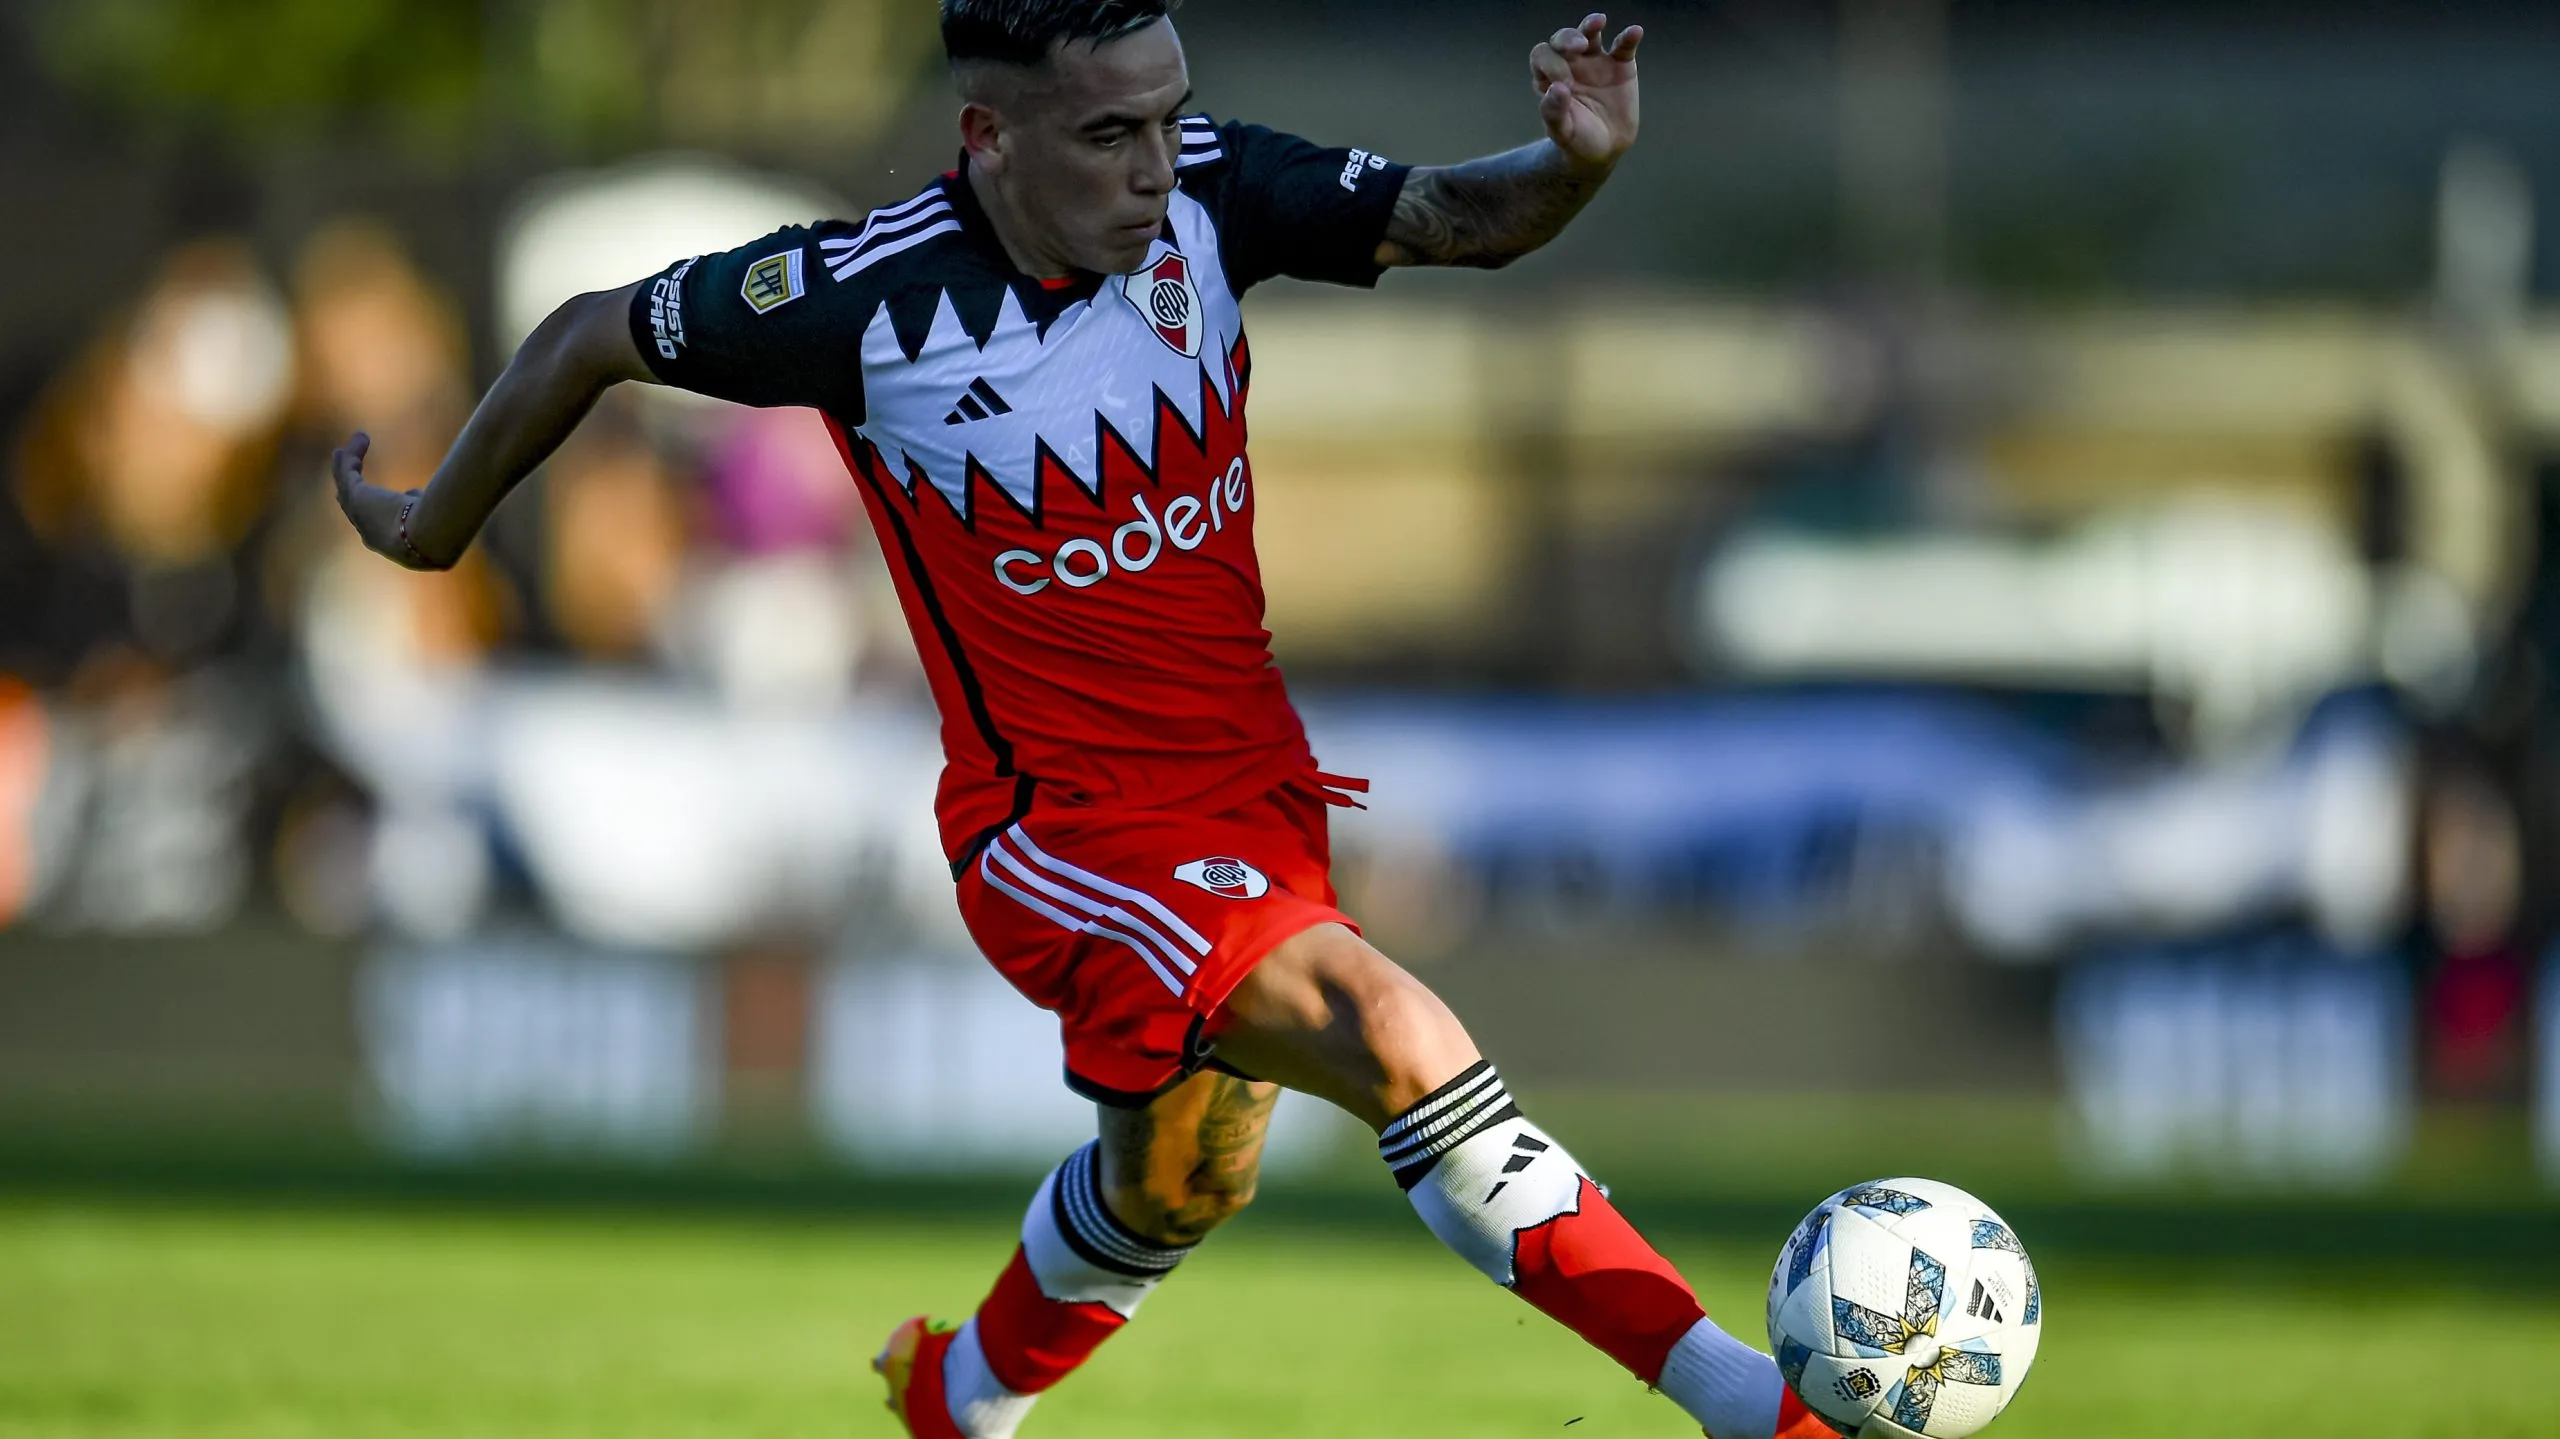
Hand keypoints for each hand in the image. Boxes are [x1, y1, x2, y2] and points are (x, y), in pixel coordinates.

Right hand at [331, 433, 444, 570]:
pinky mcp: (356, 498)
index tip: (408, 495)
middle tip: (351, 477)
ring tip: (343, 453)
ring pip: (347, 489)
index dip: (398, 511)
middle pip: (357, 510)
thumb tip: (421, 494)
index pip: (390, 527)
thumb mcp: (441, 519)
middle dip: (353, 492)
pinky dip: (352, 455)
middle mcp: (372, 535)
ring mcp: (360, 517)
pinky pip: (348, 473)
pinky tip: (361, 438)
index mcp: (396, 545)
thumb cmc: (444, 531)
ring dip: (346, 469)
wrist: (430, 538)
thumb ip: (432, 506)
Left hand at [1533, 14, 1641, 169]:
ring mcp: (1595, 61)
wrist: (1605, 149)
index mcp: (1549, 77)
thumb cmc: (1577, 139)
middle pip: (1562, 39)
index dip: (1551, 64)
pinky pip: (1624, 46)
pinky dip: (1629, 37)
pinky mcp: (1620, 64)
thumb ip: (1554, 112)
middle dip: (1567, 38)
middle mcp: (1570, 64)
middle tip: (1579, 47)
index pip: (1542, 56)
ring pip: (1590, 34)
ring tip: (1598, 22)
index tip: (1566, 84)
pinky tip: (1635, 32)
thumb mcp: (1563, 132)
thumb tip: (1557, 88)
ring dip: (1591, 25)